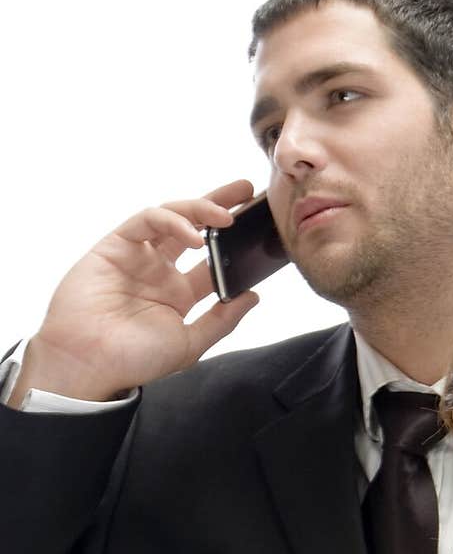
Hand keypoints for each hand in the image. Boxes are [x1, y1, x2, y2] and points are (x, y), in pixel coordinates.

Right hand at [14, 180, 260, 403]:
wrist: (90, 363)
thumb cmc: (134, 359)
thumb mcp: (189, 344)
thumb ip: (222, 321)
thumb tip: (253, 296)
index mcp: (179, 294)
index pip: (214, 260)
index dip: (236, 243)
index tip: (260, 229)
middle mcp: (160, 270)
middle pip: (195, 228)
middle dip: (220, 205)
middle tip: (248, 190)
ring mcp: (138, 255)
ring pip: (172, 217)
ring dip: (200, 209)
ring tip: (226, 215)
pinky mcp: (115, 244)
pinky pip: (145, 220)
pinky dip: (171, 220)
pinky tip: (193, 235)